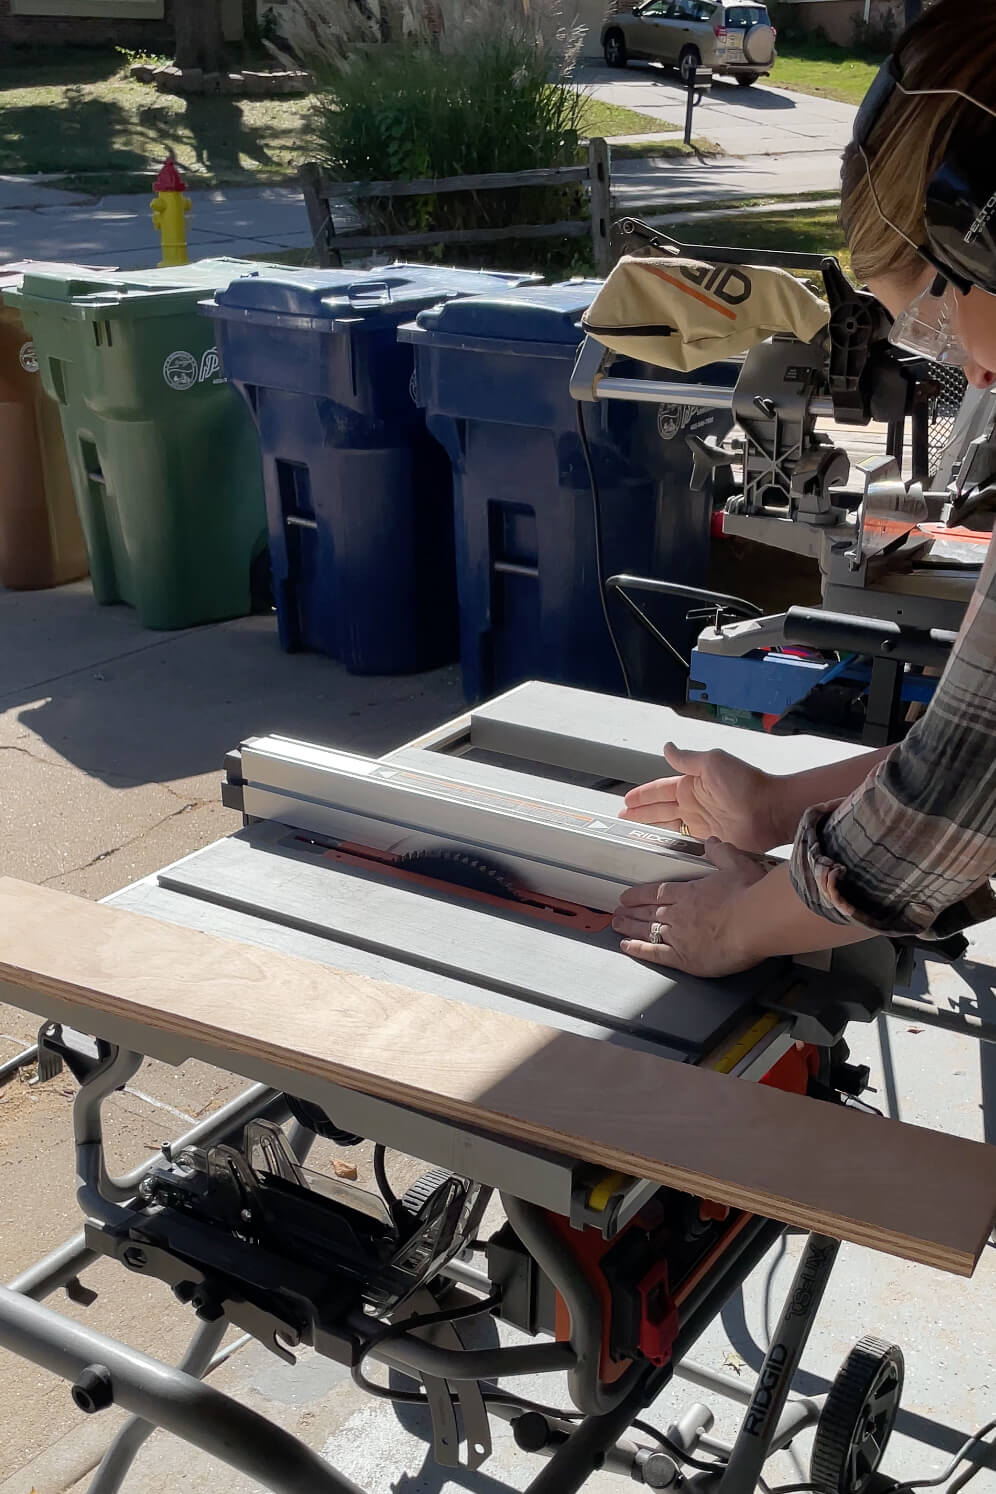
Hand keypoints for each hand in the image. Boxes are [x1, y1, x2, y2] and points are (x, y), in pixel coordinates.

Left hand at [612, 839, 769, 976]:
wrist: (755, 921)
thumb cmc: (749, 894)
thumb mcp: (736, 864)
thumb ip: (722, 853)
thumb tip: (712, 842)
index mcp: (689, 892)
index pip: (657, 892)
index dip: (640, 895)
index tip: (627, 896)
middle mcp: (678, 913)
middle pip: (648, 911)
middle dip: (631, 912)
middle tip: (617, 913)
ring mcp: (678, 936)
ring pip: (647, 930)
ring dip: (630, 927)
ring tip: (617, 925)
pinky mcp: (684, 957)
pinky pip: (654, 953)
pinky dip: (638, 950)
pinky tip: (627, 947)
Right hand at [619, 743, 780, 852]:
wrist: (769, 810)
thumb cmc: (743, 783)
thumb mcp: (712, 763)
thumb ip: (687, 759)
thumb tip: (667, 747)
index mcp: (691, 785)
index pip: (659, 790)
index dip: (643, 795)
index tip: (627, 800)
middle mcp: (693, 805)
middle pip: (659, 810)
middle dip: (640, 814)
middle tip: (622, 819)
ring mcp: (700, 824)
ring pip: (667, 827)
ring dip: (649, 828)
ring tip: (631, 832)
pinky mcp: (708, 841)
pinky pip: (683, 843)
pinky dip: (669, 845)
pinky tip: (657, 849)